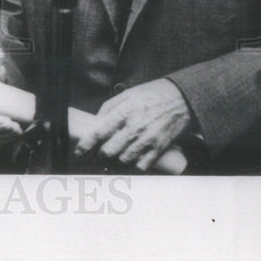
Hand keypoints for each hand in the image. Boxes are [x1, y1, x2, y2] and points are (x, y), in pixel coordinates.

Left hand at [74, 79, 191, 170]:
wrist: (182, 98)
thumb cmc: (152, 94)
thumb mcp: (126, 94)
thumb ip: (108, 109)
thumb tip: (95, 124)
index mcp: (124, 111)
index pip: (99, 132)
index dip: (85, 145)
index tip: (78, 152)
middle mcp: (135, 127)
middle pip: (109, 151)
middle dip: (99, 155)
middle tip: (97, 154)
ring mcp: (148, 140)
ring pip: (123, 160)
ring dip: (115, 161)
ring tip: (113, 156)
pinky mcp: (159, 149)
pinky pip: (141, 166)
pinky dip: (132, 166)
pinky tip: (129, 160)